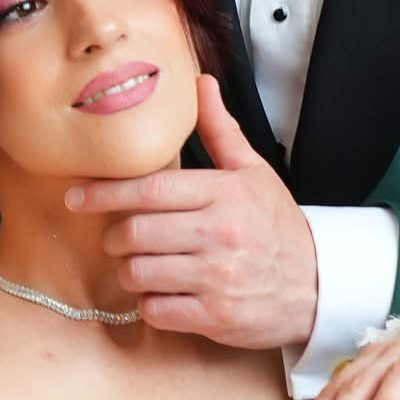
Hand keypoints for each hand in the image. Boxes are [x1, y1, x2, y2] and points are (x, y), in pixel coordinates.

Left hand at [75, 74, 317, 347]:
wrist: (321, 286)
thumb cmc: (278, 227)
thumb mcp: (253, 173)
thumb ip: (220, 131)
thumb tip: (200, 83)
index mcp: (225, 194)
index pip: (151, 190)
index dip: (106, 193)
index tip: (77, 196)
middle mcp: (220, 235)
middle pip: (136, 233)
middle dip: (114, 237)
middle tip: (117, 237)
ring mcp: (218, 279)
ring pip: (140, 274)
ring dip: (128, 271)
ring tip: (138, 266)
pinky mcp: (217, 317)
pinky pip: (157, 310)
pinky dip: (149, 304)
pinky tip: (160, 294)